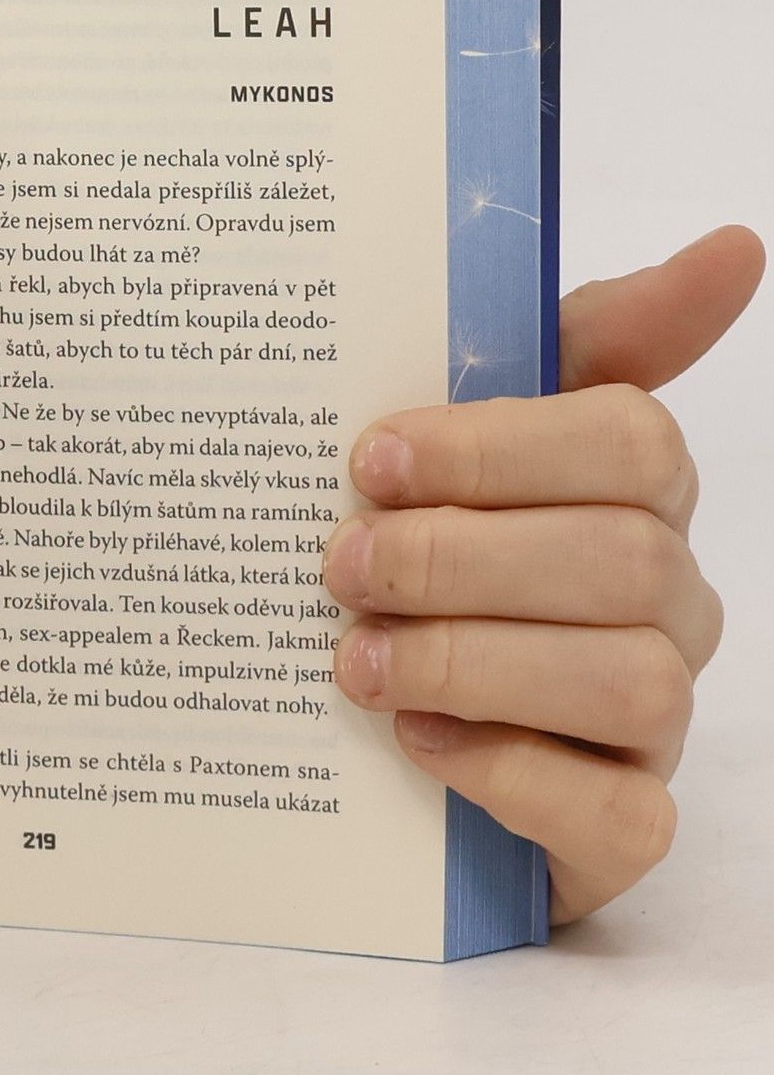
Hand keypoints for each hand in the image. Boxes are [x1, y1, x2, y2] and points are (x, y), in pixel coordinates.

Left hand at [324, 226, 762, 925]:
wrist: (382, 735)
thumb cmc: (434, 564)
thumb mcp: (469, 441)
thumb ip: (575, 343)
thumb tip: (739, 245)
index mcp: (633, 497)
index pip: (631, 440)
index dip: (497, 445)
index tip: (373, 456)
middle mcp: (665, 604)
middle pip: (621, 559)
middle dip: (461, 557)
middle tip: (340, 565)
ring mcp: (656, 723)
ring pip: (633, 681)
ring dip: (474, 661)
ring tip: (358, 660)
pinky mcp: (624, 828)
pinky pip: (618, 813)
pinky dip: (510, 773)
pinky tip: (419, 743)